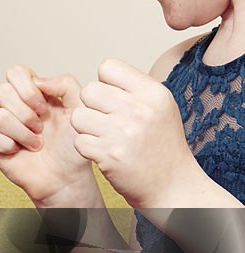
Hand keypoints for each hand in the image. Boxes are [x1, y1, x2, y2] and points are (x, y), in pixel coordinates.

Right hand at [0, 65, 97, 205]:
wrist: (68, 177)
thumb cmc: (73, 146)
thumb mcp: (80, 109)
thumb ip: (66, 84)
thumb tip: (38, 80)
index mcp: (31, 94)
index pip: (15, 73)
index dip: (27, 88)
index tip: (45, 107)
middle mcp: (14, 107)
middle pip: (1, 91)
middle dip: (25, 112)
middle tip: (41, 127)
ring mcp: (1, 126)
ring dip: (23, 133)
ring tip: (37, 144)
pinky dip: (10, 146)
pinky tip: (21, 151)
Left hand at [72, 58, 193, 207]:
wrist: (173, 185)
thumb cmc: (162, 147)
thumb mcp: (159, 108)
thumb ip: (133, 89)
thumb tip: (101, 75)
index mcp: (153, 93)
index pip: (108, 66)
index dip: (104, 83)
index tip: (113, 100)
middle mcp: (140, 109)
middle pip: (89, 90)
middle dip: (92, 106)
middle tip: (107, 122)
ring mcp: (124, 132)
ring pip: (78, 116)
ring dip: (86, 128)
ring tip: (105, 137)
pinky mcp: (109, 154)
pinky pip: (79, 140)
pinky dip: (87, 148)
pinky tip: (105, 153)